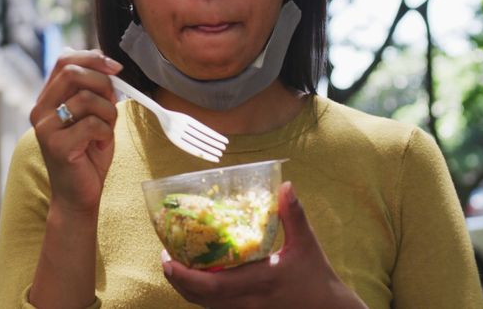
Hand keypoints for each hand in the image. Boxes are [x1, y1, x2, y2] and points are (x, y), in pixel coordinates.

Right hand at [29, 50, 121, 213]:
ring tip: (105, 131)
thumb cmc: (88, 155)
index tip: (116, 68)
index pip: (64, 60)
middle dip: (103, 84)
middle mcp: (40, 110)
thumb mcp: (94, 115)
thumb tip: (110, 66)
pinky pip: (93, 124)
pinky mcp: (57, 146)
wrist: (78, 195)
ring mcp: (45, 128)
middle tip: (112, 105)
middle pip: (74, 73)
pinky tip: (100, 146)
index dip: (93, 58)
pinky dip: (107, 134)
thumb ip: (96, 91)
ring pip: (87, 99)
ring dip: (108, 113)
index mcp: (48, 99)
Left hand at [161, 182, 367, 308]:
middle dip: (177, 279)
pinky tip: (198, 275)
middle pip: (200, 298)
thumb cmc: (316, 277)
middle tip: (165, 256)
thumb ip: (293, 215)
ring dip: (185, 287)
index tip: (168, 259)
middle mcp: (247, 302)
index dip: (186, 275)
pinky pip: (215, 306)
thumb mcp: (306, 244)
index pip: (214, 285)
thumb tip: (285, 185)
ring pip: (205, 305)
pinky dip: (200, 293)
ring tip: (175, 263)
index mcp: (260, 281)